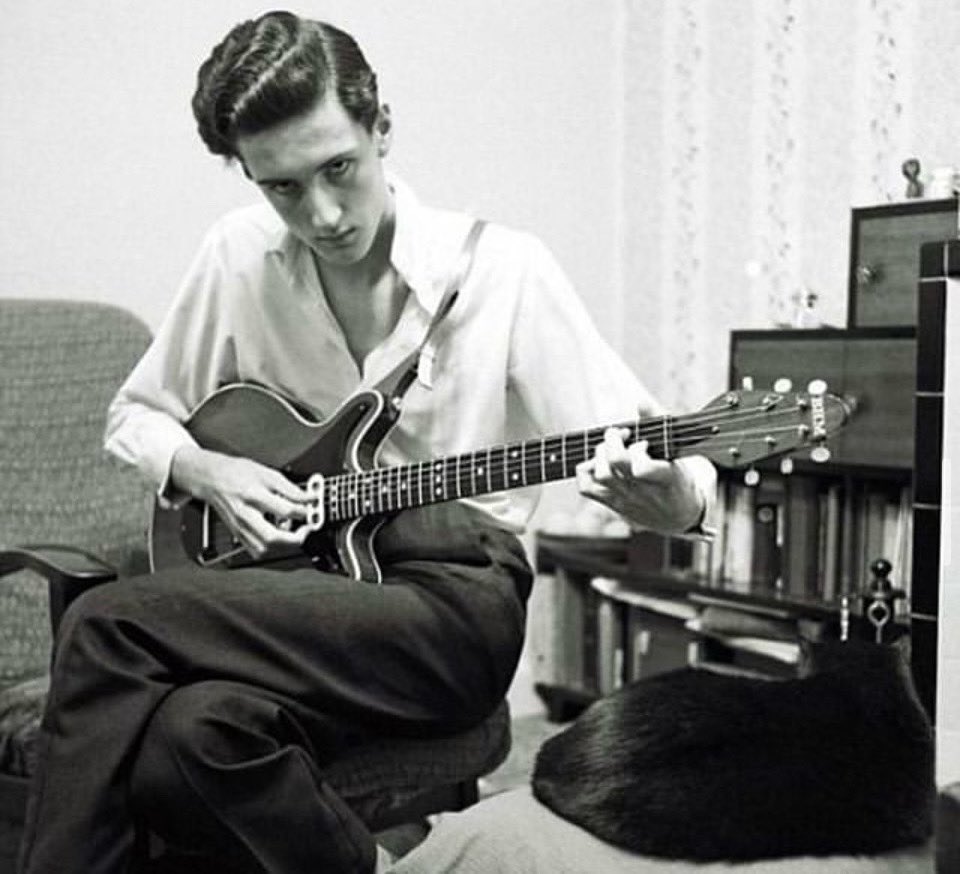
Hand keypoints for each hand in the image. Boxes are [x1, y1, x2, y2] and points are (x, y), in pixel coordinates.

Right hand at [171, 445, 312, 556]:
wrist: (211, 478)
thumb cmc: (236, 473)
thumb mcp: (266, 473)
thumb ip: (289, 488)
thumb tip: (307, 497)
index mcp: (253, 495)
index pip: (284, 510)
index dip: (303, 511)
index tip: (311, 507)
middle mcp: (245, 514)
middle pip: (272, 537)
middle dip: (295, 537)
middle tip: (306, 528)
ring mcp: (240, 527)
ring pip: (264, 548)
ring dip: (283, 545)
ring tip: (294, 533)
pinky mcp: (238, 534)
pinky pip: (256, 550)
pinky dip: (271, 548)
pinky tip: (278, 536)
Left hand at [575, 427, 702, 533]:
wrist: (677, 517)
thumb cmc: (676, 478)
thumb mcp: (676, 453)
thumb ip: (658, 424)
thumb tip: (640, 401)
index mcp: (664, 478)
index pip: (641, 467)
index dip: (637, 449)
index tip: (644, 442)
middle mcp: (642, 490)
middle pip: (615, 463)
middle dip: (613, 441)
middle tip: (621, 435)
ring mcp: (624, 498)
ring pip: (600, 473)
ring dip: (600, 454)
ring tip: (610, 449)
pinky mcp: (611, 503)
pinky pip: (585, 487)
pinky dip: (585, 470)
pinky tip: (598, 462)